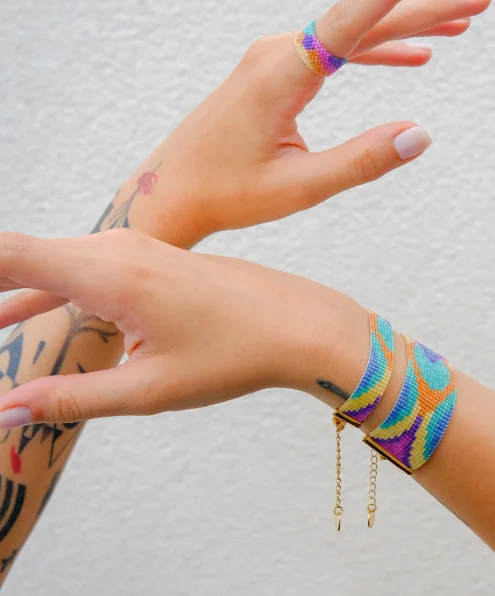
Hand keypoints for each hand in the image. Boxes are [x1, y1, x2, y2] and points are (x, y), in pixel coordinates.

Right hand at [0, 230, 367, 424]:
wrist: (300, 323)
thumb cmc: (235, 353)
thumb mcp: (149, 388)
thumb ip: (71, 399)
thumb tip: (5, 410)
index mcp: (112, 274)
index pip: (10, 255)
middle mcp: (120, 249)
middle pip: (23, 255)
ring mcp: (139, 249)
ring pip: (53, 262)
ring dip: (12, 292)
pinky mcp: (153, 259)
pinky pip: (85, 268)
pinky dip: (47, 291)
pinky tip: (18, 316)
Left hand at [118, 0, 491, 245]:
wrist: (171, 189)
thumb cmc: (228, 193)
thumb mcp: (300, 187)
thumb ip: (360, 161)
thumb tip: (421, 134)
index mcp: (281, 75)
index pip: (348, 24)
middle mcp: (278, 53)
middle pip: (363, 22)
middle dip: (424, 9)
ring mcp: (276, 57)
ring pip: (353, 33)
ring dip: (405, 28)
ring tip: (459, 26)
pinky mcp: (276, 70)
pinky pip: (335, 51)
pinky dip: (374, 52)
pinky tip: (409, 58)